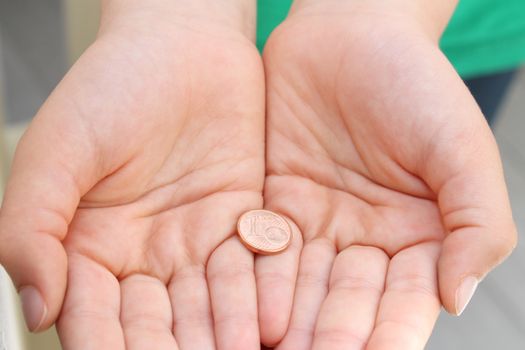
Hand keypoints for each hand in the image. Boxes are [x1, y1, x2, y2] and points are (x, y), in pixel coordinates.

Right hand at [0, 1, 263, 348]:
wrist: (180, 45)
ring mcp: (195, 239)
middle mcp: (145, 253)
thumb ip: (32, 229)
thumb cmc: (109, 88)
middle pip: (157, 323)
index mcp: (90, 246)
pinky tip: (269, 326)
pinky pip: (251, 266)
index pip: (97, 316)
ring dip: (222, 337)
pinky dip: (259, 296)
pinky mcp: (240, 219)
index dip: (108, 349)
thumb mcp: (56, 153)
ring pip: (208, 304)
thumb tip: (38, 310)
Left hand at [256, 2, 516, 348]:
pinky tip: (245, 310)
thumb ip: (475, 224)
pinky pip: (263, 249)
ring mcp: (315, 224)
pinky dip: (256, 280)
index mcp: (415, 236)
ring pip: (300, 285)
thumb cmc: (415, 82)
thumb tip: (455, 299)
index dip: (388, 334)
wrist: (350, 34)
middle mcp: (363, 239)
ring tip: (270, 349)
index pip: (402, 301)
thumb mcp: (461, 149)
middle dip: (329, 337)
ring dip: (287, 321)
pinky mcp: (273, 202)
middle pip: (346, 302)